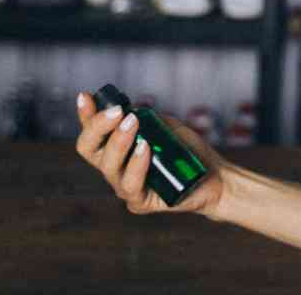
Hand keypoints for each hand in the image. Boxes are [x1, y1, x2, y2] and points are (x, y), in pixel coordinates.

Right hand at [75, 92, 230, 217]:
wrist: (215, 178)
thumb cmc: (188, 151)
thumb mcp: (166, 127)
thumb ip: (146, 118)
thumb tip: (129, 109)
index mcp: (116, 151)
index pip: (92, 133)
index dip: (86, 116)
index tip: (86, 96)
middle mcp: (114, 169)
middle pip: (89, 149)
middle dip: (98, 126)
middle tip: (118, 111)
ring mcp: (125, 187)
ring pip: (108, 166)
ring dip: (118, 141)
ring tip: (132, 122)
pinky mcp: (140, 203)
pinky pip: (130, 185)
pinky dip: (136, 164)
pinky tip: (144, 148)